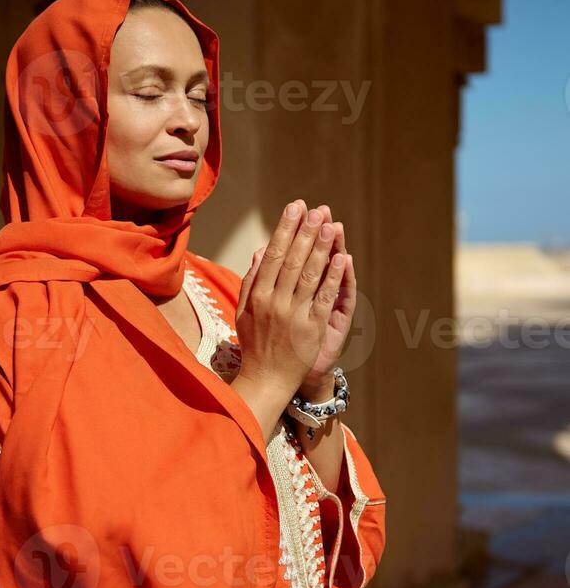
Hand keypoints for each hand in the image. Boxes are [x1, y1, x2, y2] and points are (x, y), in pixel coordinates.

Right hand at [235, 199, 347, 403]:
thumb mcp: (244, 312)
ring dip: (321, 248)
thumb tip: (259, 251)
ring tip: (331, 225)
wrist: (267, 379)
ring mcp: (294, 315)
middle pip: (292, 260)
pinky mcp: (312, 327)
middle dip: (306, 232)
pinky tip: (342, 258)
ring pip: (309, 274)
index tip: (295, 208)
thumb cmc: (255, 344)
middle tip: (317, 209)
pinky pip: (324, 297)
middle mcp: (274, 302)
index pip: (272, 254)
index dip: (285, 229)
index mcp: (257, 295)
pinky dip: (333, 277)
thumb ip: (251, 280)